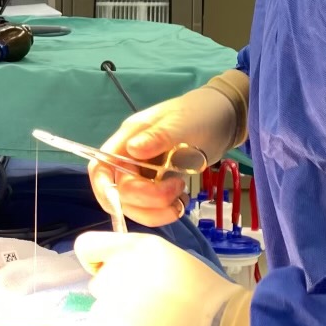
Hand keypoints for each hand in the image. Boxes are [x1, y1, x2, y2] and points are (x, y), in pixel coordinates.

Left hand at [75, 231, 250, 325]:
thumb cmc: (206, 293)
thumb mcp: (170, 259)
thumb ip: (136, 259)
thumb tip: (115, 270)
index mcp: (137, 248)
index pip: (87, 246)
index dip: (95, 260)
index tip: (107, 270)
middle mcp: (121, 272)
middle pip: (98, 283)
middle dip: (116, 293)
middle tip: (147, 304)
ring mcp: (116, 306)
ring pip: (100, 311)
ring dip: (118, 317)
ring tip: (151, 324)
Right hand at [89, 84, 240, 226]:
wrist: (223, 119)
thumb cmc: (200, 113)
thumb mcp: (181, 122)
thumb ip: (158, 137)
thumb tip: (132, 149)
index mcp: (128, 139)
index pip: (101, 168)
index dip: (105, 189)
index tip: (128, 199)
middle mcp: (130, 159)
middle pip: (119, 193)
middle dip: (146, 200)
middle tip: (176, 190)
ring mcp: (144, 174)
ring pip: (134, 206)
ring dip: (155, 212)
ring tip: (181, 200)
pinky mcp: (158, 186)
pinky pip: (152, 208)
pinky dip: (164, 212)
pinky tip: (182, 201)